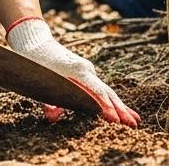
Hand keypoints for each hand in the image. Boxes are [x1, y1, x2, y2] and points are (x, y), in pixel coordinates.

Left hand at [5, 17, 139, 126]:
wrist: (34, 42)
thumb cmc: (34, 63)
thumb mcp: (38, 82)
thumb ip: (47, 100)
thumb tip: (52, 117)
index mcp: (77, 71)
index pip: (96, 93)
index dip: (105, 108)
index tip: (116, 121)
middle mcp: (86, 70)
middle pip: (107, 93)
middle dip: (120, 110)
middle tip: (133, 126)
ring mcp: (87, 71)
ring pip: (107, 91)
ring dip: (120, 107)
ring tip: (135, 121)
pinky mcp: (85, 73)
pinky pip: (102, 89)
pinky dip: (112, 100)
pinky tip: (121, 110)